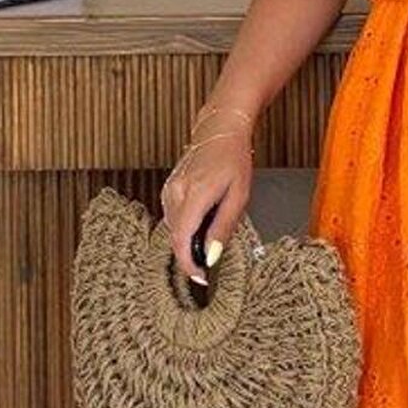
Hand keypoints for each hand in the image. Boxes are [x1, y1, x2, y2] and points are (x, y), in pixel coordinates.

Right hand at [160, 117, 254, 285]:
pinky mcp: (169, 189)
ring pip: (173, 229)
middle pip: (176, 238)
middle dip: (191, 254)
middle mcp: (176, 192)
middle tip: (210, 262)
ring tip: (210, 236)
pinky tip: (202, 221)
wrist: (220, 130)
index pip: (182, 240)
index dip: (189, 264)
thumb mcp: (238, 197)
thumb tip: (210, 256)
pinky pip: (174, 217)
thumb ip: (223, 228)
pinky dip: (186, 227)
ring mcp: (169, 190)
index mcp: (194, 194)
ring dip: (189, 240)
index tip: (202, 277)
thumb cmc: (234, 160)